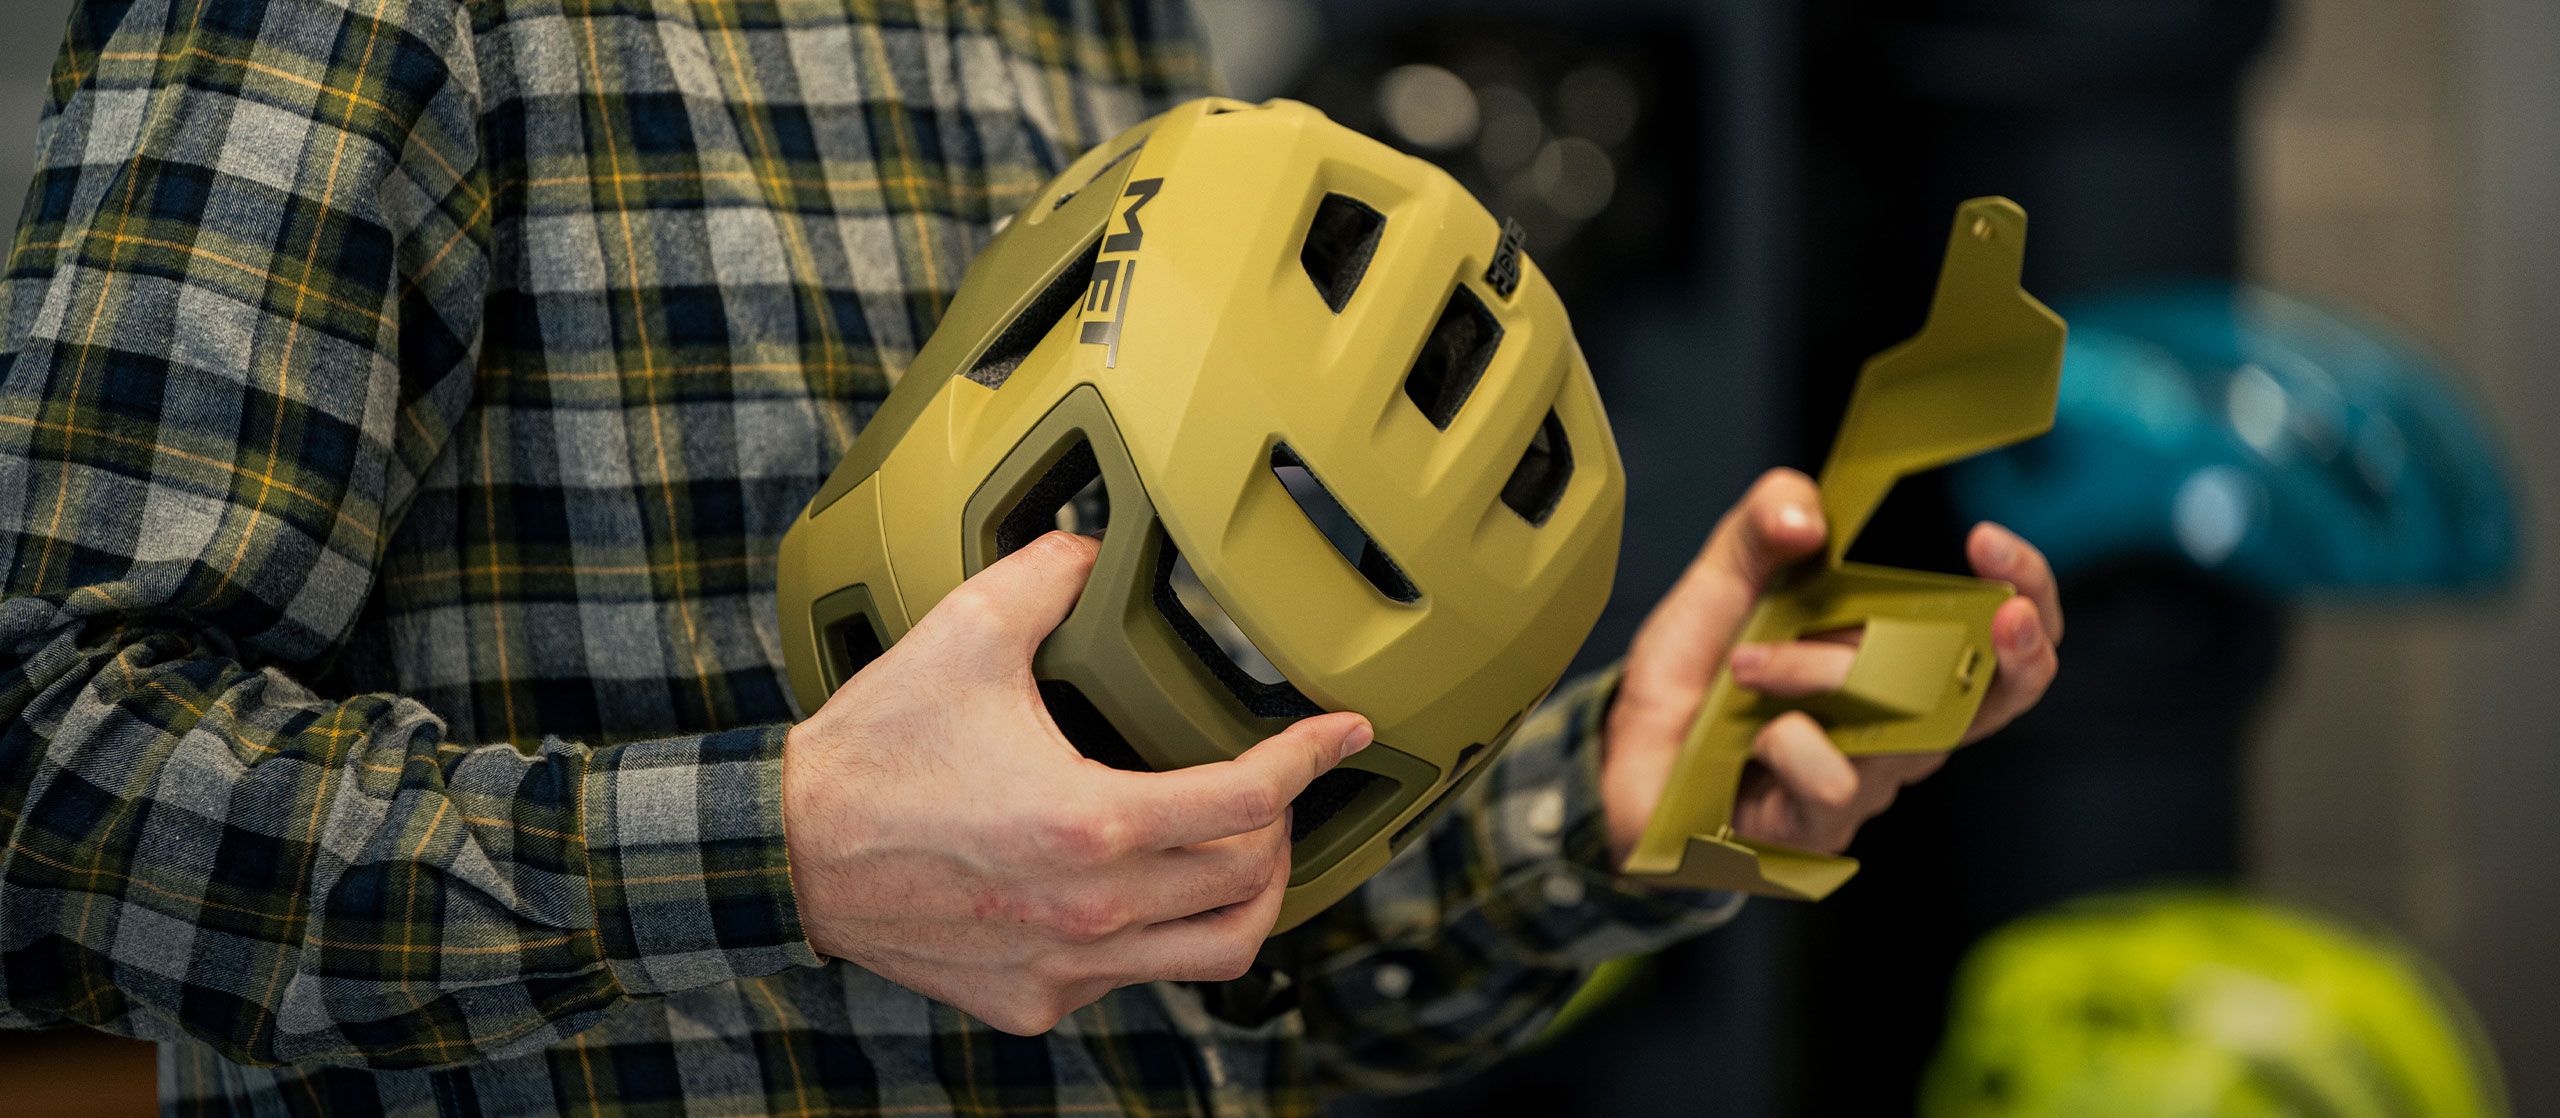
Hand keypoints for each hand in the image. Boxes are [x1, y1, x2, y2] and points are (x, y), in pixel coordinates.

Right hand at [780, 531, 1372, 1034]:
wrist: (787, 856)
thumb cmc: (873, 755)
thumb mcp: (962, 636)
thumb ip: (1047, 576)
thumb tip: (1091, 545)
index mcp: (1091, 823)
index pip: (1250, 800)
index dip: (1312, 758)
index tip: (1344, 734)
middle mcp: (1091, 910)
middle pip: (1252, 882)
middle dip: (1288, 826)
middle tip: (1281, 786)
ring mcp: (1067, 966)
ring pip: (1216, 953)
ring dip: (1251, 897)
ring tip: (1245, 850)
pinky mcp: (1034, 1001)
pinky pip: (1137, 978)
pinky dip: (1163, 932)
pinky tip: (1148, 886)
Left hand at [1600, 469, 2062, 862]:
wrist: (1624, 757)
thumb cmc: (1694, 676)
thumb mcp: (1720, 582)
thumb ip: (1763, 526)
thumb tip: (1809, 514)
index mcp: (1898, 661)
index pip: (2003, 636)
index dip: (2026, 592)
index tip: (1990, 541)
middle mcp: (1899, 727)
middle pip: (1997, 698)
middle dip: (2016, 647)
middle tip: (2001, 606)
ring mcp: (1865, 783)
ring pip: (1893, 723)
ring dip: (1818, 672)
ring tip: (1746, 661)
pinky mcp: (1818, 830)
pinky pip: (1832, 779)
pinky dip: (1787, 740)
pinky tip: (1747, 739)